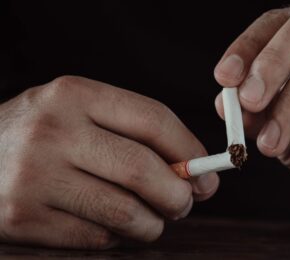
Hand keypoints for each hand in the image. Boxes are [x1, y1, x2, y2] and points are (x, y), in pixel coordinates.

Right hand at [0, 76, 218, 248]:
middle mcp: (53, 130)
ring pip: (125, 211)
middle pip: (142, 169)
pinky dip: (119, 237)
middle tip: (185, 202)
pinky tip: (114, 225)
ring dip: (153, 222)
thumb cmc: (46, 134)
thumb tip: (195, 173)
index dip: (190, 150)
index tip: (207, 172)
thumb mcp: (85, 115)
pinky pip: (97, 237)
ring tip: (153, 218)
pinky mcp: (22, 217)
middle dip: (178, 194)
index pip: (153, 119)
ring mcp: (34, 175)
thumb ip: (138, 136)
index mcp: (76, 95)